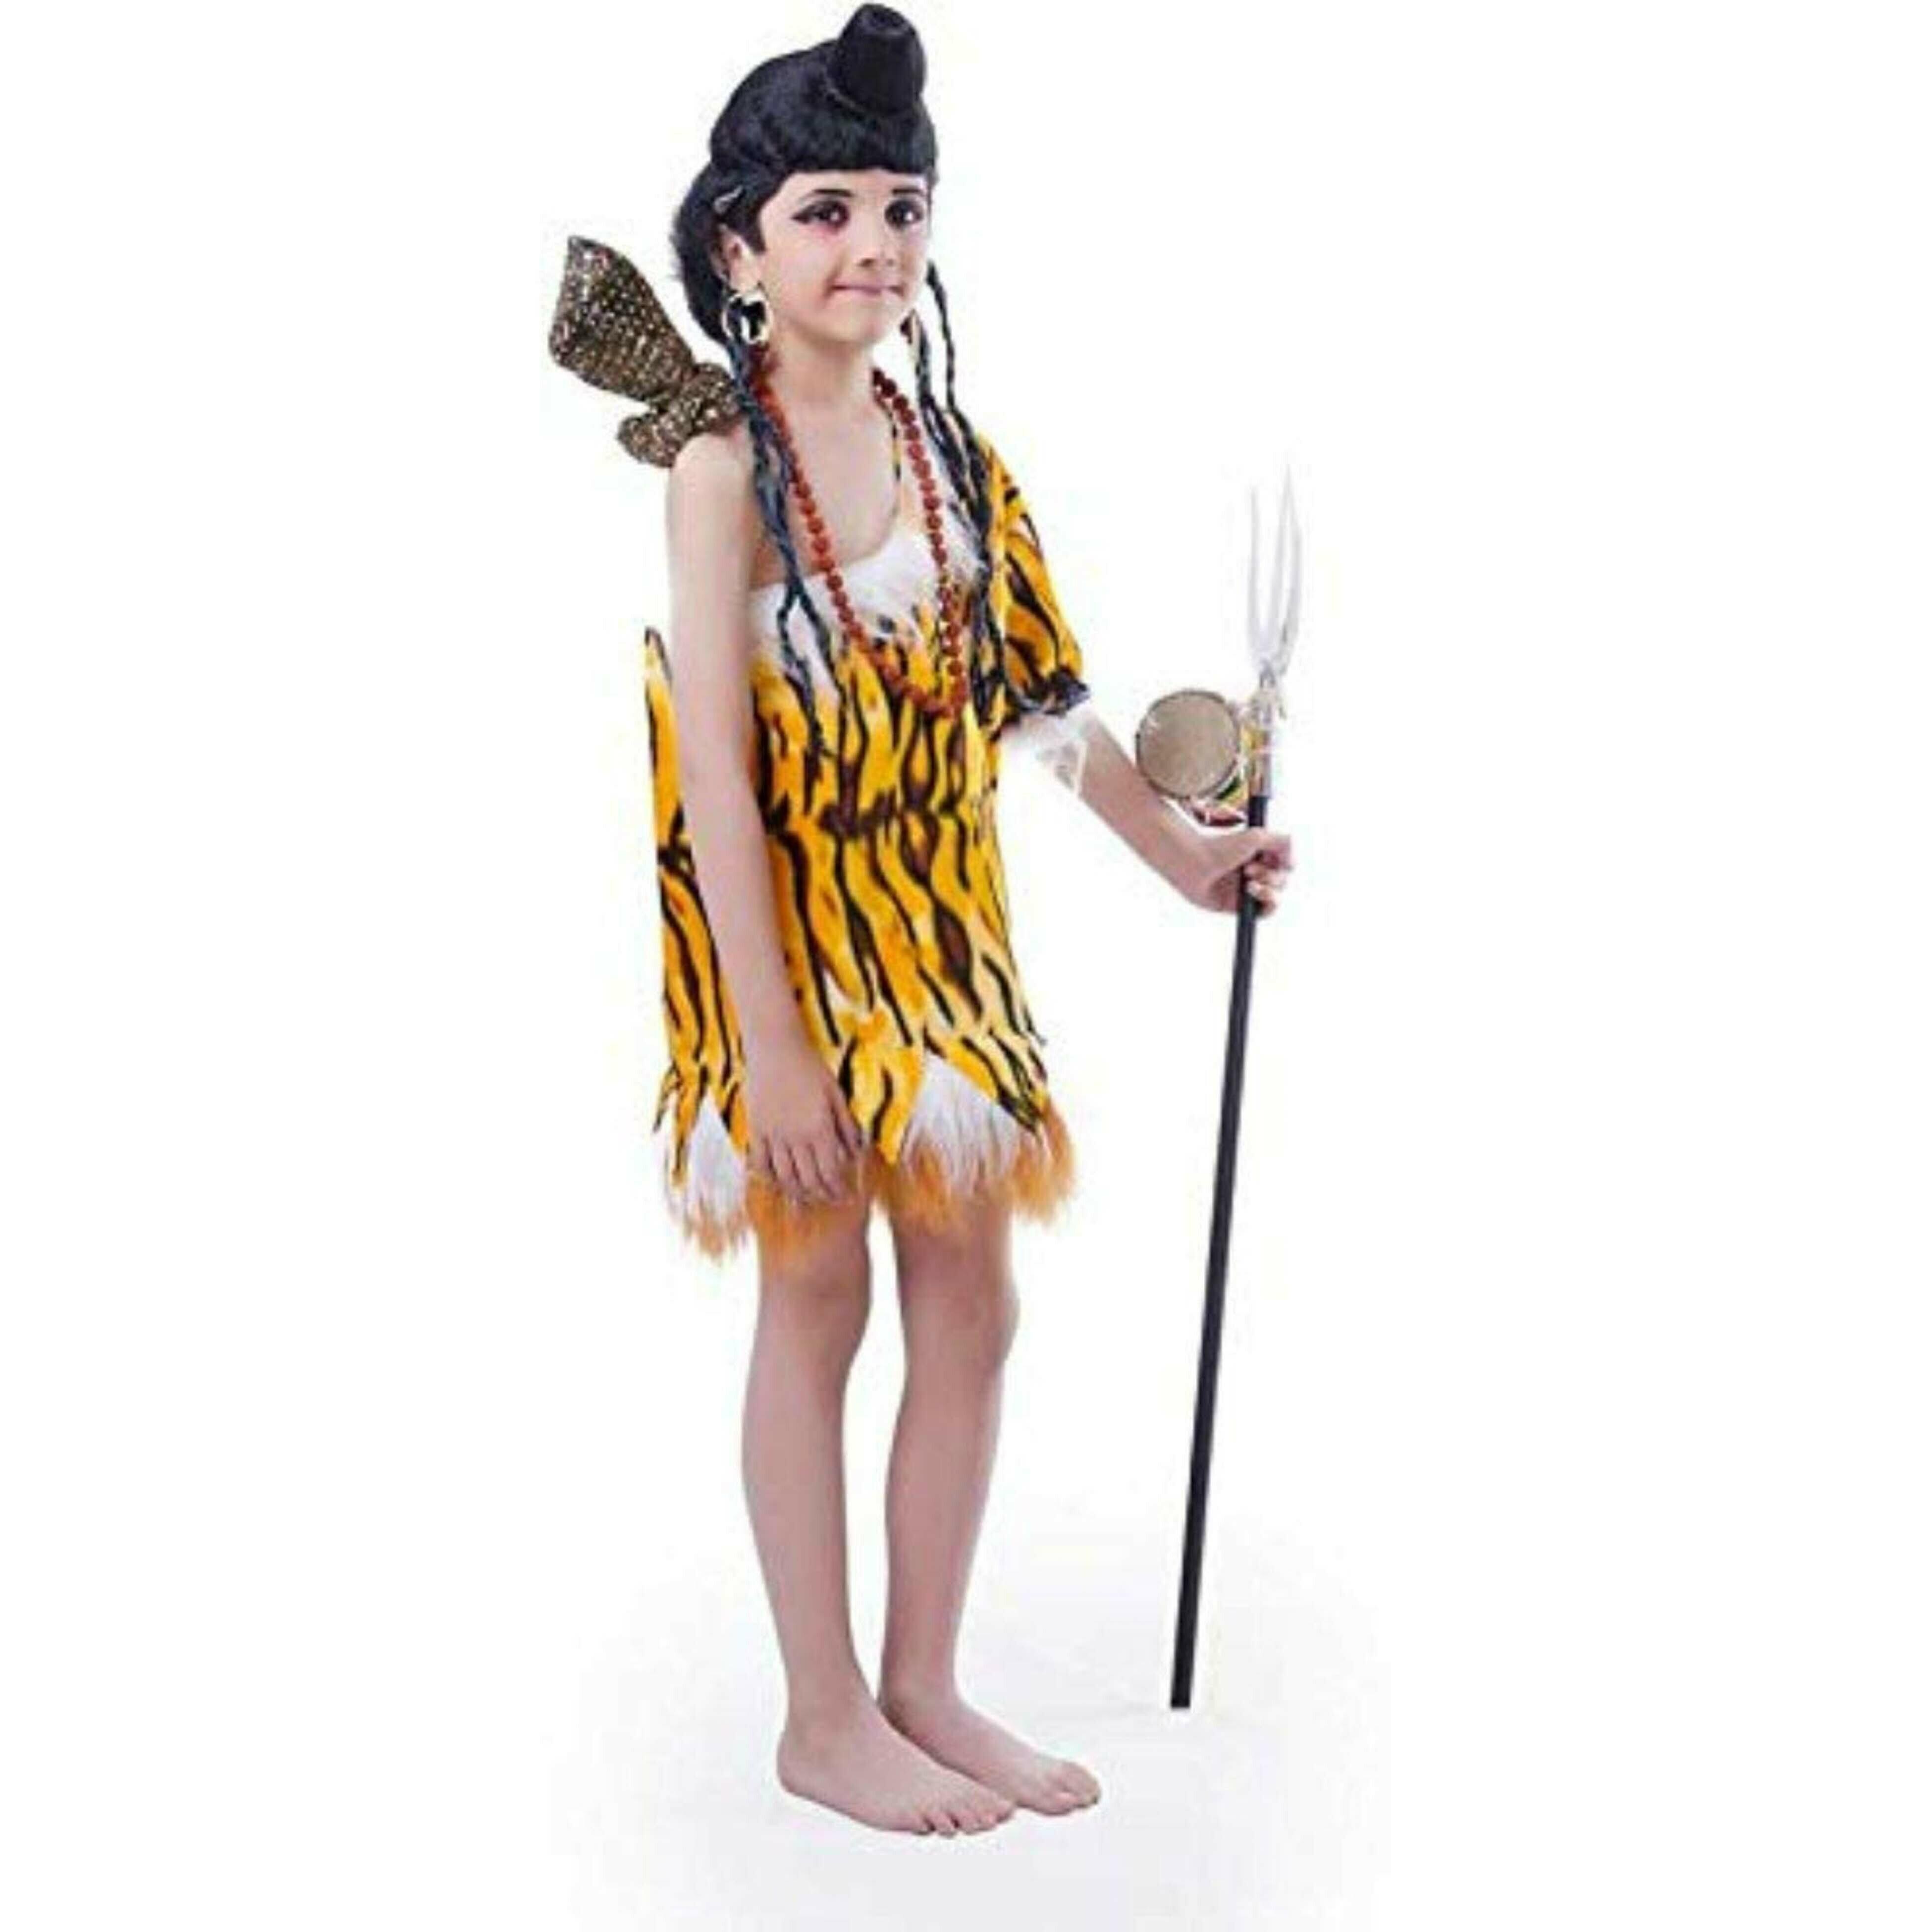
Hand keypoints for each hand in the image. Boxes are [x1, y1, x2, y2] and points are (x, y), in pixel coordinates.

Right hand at [742, 1032, 867, 1205]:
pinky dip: (767, 1177)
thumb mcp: (836, 1094)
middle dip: (822, 1194)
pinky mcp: (755, 1128)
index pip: (831, 1171)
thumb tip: (856, 1153)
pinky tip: (776, 1182)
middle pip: (809, 1180)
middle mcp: (796, 1137)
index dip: (839, 1188)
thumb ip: (847, 1125)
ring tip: (806, 1197)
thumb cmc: (810, 1066)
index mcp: (819, 1128)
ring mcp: (773, 1135)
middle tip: (829, 1199)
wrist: (775, 1046)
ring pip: (784, 1177)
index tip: (845, 1196)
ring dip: (797, 1192)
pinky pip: (759, 1162)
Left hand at [1167, 798, 1292, 916]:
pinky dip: (1267, 904)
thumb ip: (1282, 842)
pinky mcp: (1238, 905)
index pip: (1286, 863)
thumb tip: (1293, 859)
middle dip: (1271, 875)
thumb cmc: (1220, 846)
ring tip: (1248, 882)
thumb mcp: (1256, 837)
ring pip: (1276, 895)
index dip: (1286, 862)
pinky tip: (1253, 893)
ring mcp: (1246, 888)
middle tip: (1248, 869)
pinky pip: (1264, 912)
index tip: (1278, 858)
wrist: (1193, 862)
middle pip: (1282, 880)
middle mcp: (1254, 871)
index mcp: (1258, 853)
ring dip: (1269, 888)